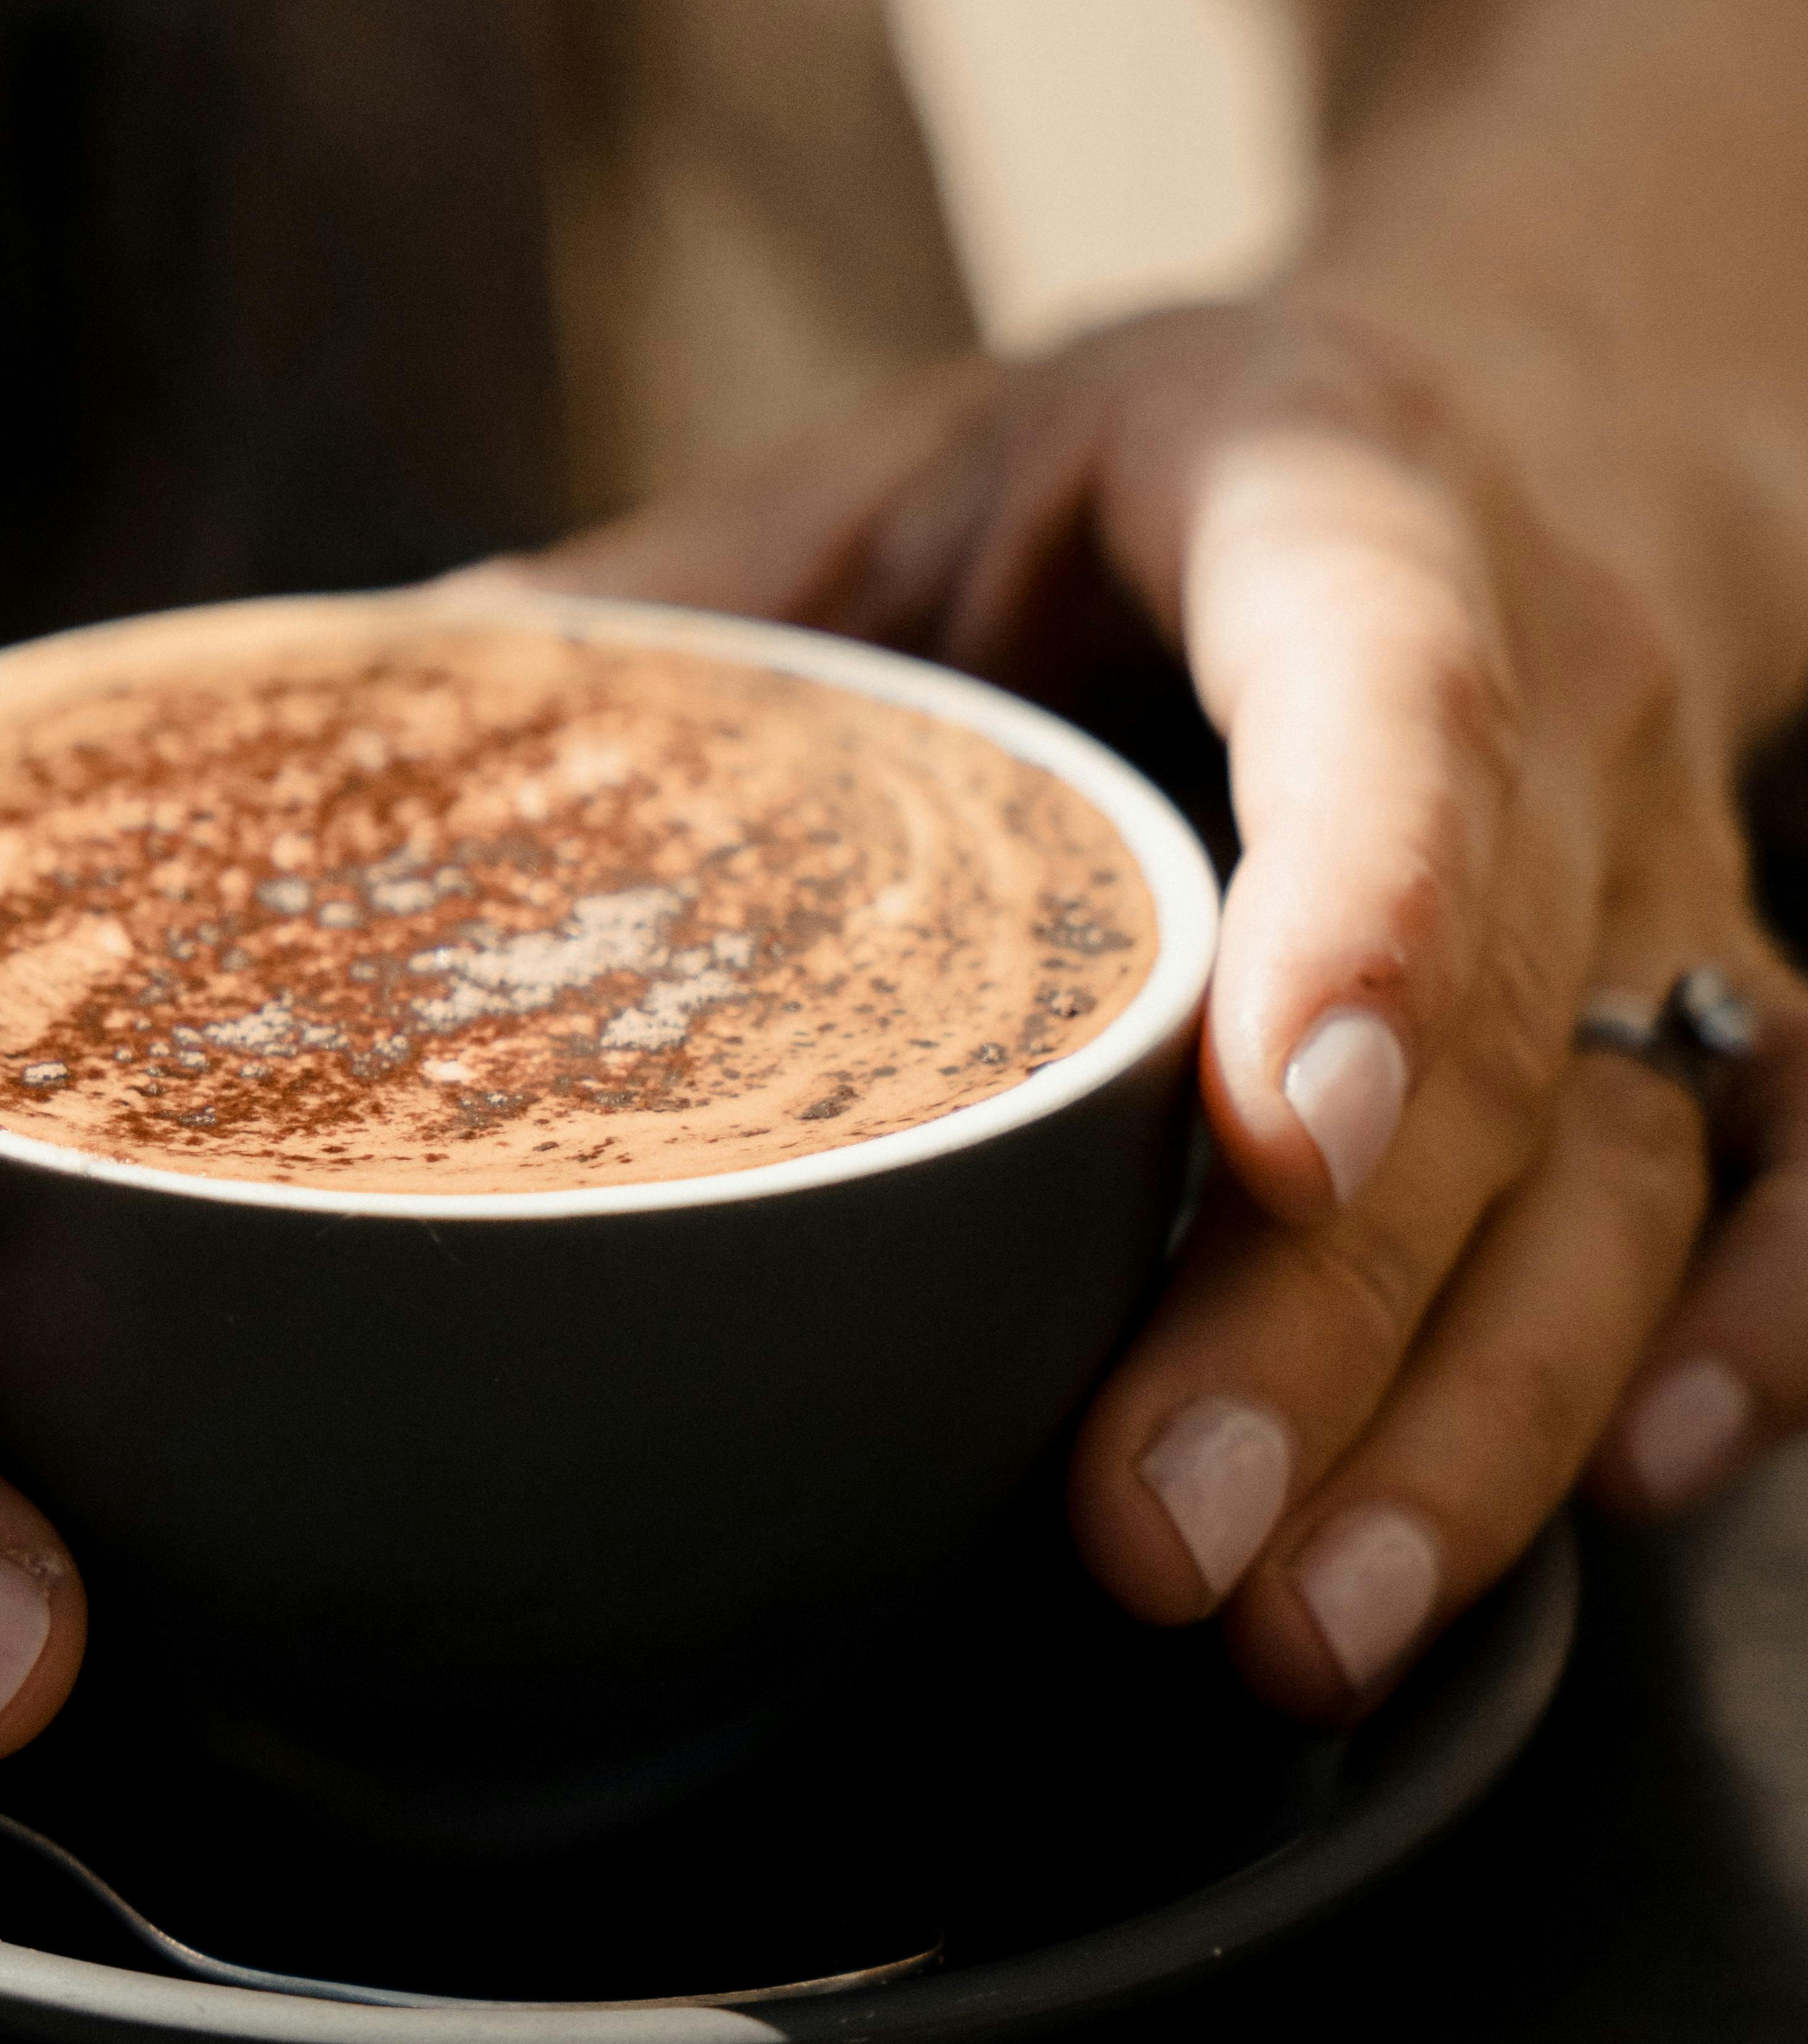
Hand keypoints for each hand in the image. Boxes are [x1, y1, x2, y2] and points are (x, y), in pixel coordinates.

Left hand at [516, 297, 1807, 1721]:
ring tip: (1303, 1628)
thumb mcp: (893, 471)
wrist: (1465, 415)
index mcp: (1329, 496)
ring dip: (1482, 1414)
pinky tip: (1604, 1500)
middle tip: (1160, 1539)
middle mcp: (1547, 681)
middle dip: (1333, 1314)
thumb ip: (670, 598)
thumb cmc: (1118, 479)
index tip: (1274, 1150)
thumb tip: (377, 698)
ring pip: (1633, 1157)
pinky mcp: (1707, 983)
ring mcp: (1656, 856)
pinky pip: (1779, 1177)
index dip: (1361, 917)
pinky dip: (1732, 1345)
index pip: (1390, 697)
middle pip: (1499, 1022)